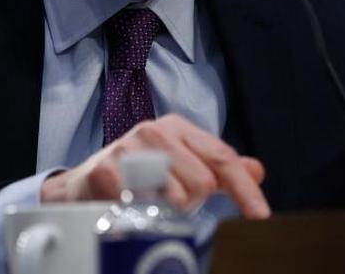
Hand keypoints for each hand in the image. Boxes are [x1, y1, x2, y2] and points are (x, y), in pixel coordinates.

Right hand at [40, 114, 270, 218]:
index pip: (223, 158)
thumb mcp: (181, 164)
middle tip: (171, 203)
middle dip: (194, 203)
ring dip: (168, 210)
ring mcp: (129, 147)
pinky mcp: (106, 169)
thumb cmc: (138, 173)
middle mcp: (155, 131)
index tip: (260, 217)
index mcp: (178, 128)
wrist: (85, 183)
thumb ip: (218, 167)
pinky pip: (142, 204)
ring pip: (177, 195)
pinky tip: (132, 206)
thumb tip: (256, 170)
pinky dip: (142, 213)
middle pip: (203, 182)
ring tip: (150, 203)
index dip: (245, 190)